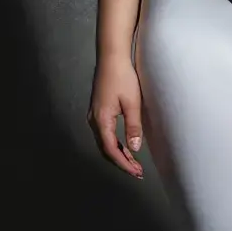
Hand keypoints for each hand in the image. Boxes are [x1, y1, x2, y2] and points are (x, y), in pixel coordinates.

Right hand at [88, 55, 145, 178]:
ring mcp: (94, 115)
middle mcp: (94, 120)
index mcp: (101, 120)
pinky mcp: (98, 110)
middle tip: (137, 172)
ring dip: (118, 153)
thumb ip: (133, 127)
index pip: (111, 150)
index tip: (137, 172)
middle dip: (121, 162)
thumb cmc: (123, 78)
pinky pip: (105, 133)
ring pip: (104, 142)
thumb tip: (134, 149)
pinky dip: (115, 143)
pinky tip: (125, 146)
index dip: (124, 164)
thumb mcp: (132, 103)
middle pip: (105, 149)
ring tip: (133, 162)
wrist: (111, 57)